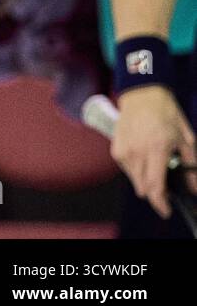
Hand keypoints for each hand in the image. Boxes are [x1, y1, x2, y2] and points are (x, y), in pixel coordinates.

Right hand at [113, 84, 196, 217]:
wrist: (142, 95)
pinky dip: (135, 170)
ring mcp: (124, 150)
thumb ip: (190, 166)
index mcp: (157, 148)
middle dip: (155, 193)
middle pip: (143, 188)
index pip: (155, 185)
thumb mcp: (185, 140)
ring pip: (134, 180)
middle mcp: (137, 151)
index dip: (161, 203)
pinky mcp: (116, 149)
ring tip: (154, 165)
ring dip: (145, 180)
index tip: (166, 210)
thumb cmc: (165, 114)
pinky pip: (126, 169)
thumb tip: (193, 187)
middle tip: (165, 187)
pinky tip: (143, 157)